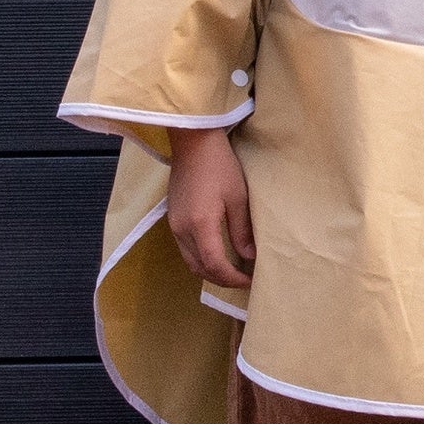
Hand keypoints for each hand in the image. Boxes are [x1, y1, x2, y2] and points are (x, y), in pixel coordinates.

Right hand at [168, 122, 255, 290]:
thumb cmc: (220, 165)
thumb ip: (241, 231)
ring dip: (210, 271)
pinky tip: (217, 253)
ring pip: (190, 261)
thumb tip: (249, 257)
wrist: (193, 142)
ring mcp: (174, 224)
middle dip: (222, 280)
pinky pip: (185, 248)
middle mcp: (182, 229)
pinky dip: (201, 258)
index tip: (251, 281)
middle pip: (199, 268)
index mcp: (200, 224)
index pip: (215, 265)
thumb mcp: (238, 197)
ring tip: (232, 270)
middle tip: (244, 280)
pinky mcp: (172, 218)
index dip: (233, 279)